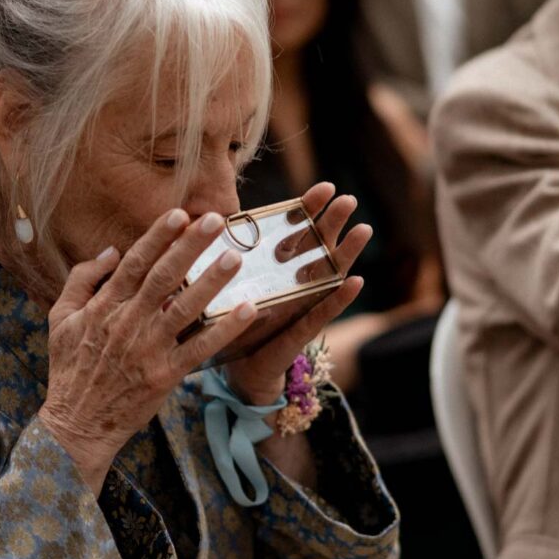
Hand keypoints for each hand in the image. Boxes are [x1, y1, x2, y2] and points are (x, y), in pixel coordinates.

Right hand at [39, 209, 259, 494]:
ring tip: (234, 258)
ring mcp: (148, 350)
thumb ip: (82, 279)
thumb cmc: (68, 368)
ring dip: (211, 282)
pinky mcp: (166, 375)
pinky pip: (201, 348)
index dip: (157, 237)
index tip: (179, 214)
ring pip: (185, 309)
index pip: (134, 263)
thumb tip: (111, 250)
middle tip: (214, 220)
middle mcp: (127, 323)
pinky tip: (248, 310)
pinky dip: (225, 329)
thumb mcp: (59, 319)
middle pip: (163, 277)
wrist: (77, 424)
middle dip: (189, 247)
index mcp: (103, 306)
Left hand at [224, 183, 371, 406]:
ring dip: (345, 254)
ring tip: (363, 231)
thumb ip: (217, 258)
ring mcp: (299, 307)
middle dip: (333, 223)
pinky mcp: (296, 333)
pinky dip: (337, 299)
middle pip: (317, 247)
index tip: (324, 187)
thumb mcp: (223, 285)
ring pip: (327, 276)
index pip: (295, 231)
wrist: (234, 370)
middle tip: (349, 200)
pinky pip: (320, 314)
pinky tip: (355, 282)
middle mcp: (293, 283)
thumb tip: (195, 221)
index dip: (310, 210)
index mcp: (275, 267)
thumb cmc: (230, 322)